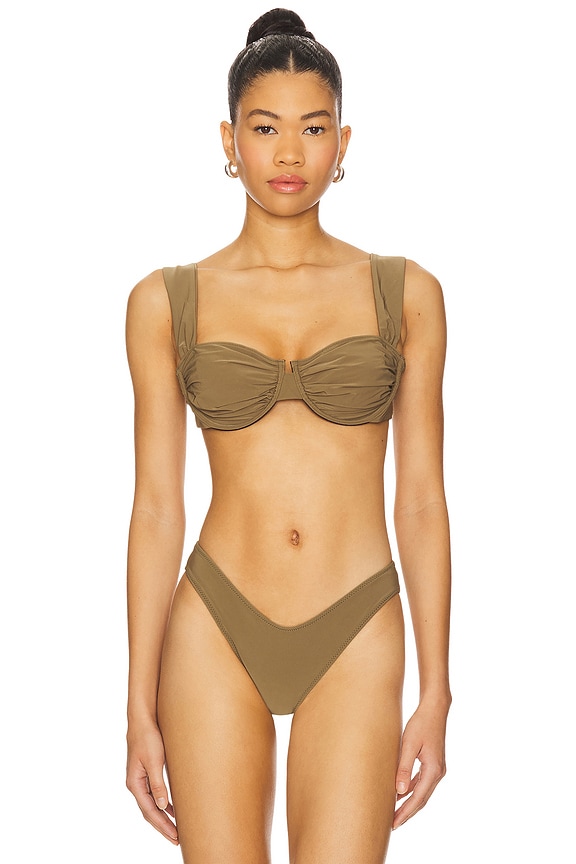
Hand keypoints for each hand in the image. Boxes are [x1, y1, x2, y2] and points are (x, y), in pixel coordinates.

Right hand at [126, 719, 178, 844]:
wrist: (143, 719)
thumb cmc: (148, 737)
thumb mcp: (154, 761)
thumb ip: (157, 784)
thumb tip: (163, 806)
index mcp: (135, 784)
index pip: (150, 811)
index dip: (163, 825)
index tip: (175, 836)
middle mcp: (136, 784)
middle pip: (150, 812)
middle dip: (163, 826)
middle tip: (177, 839)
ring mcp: (140, 779)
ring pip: (152, 805)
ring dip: (163, 817)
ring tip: (176, 829)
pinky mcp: (146, 772)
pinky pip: (154, 794)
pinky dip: (163, 804)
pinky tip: (172, 808)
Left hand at [393, 698, 448, 828]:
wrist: (435, 709)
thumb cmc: (421, 724)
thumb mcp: (409, 744)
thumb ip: (404, 768)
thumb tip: (399, 792)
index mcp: (433, 770)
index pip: (418, 798)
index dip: (405, 812)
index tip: (393, 824)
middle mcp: (438, 772)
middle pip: (421, 799)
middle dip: (407, 812)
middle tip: (392, 824)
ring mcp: (437, 768)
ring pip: (422, 792)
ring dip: (409, 802)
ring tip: (394, 812)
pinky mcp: (433, 763)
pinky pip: (421, 782)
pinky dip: (412, 790)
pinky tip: (400, 793)